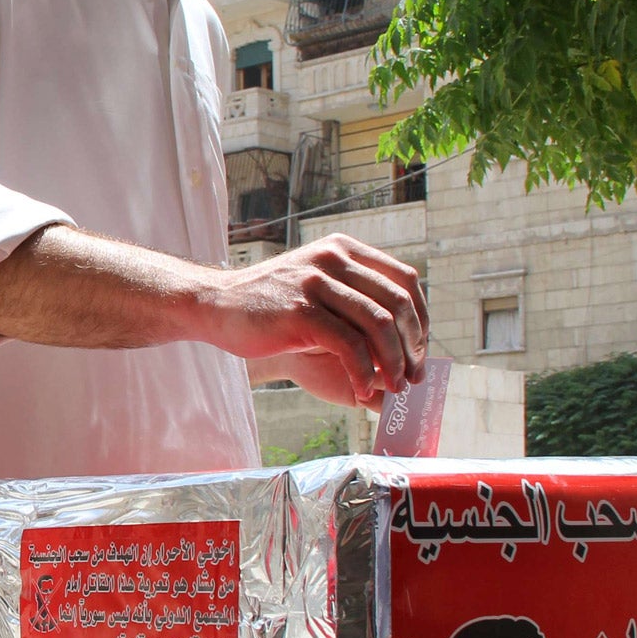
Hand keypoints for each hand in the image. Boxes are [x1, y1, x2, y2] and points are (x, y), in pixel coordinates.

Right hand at [198, 235, 426, 404]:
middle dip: (413, 346)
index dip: (421, 319)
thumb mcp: (316, 284)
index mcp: (344, 249)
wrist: (216, 304)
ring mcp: (316, 283)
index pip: (405, 280)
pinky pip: (349, 345)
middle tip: (413, 377)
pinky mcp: (301, 312)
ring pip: (379, 324)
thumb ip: (353, 296)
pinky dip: (364, 371)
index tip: (419, 351)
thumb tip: (402, 333)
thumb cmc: (269, 304)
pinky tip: (363, 388)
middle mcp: (334, 259)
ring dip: (394, 362)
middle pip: (398, 303)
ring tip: (394, 387)